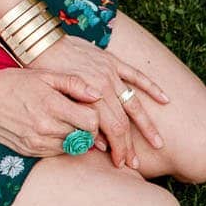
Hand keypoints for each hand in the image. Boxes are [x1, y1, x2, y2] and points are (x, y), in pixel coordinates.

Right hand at [0, 67, 103, 157]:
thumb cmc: (13, 83)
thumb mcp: (44, 75)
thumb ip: (74, 84)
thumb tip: (97, 94)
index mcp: (53, 106)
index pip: (91, 122)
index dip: (95, 117)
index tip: (88, 111)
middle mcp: (46, 128)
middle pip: (84, 137)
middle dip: (87, 129)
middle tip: (79, 117)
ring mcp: (37, 142)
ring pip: (72, 148)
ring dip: (74, 138)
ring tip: (64, 122)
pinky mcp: (30, 151)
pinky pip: (56, 152)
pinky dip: (59, 143)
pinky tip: (51, 130)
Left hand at [30, 33, 170, 171]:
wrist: (41, 41)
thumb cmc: (45, 74)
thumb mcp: (58, 100)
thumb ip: (78, 120)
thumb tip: (97, 143)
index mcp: (90, 97)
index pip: (111, 129)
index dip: (118, 149)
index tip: (120, 163)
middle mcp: (104, 86)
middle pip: (123, 122)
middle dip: (130, 145)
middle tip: (134, 164)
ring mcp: (111, 73)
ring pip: (133, 104)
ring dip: (146, 126)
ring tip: (158, 143)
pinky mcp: (113, 61)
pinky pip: (136, 75)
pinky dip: (151, 87)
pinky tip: (165, 100)